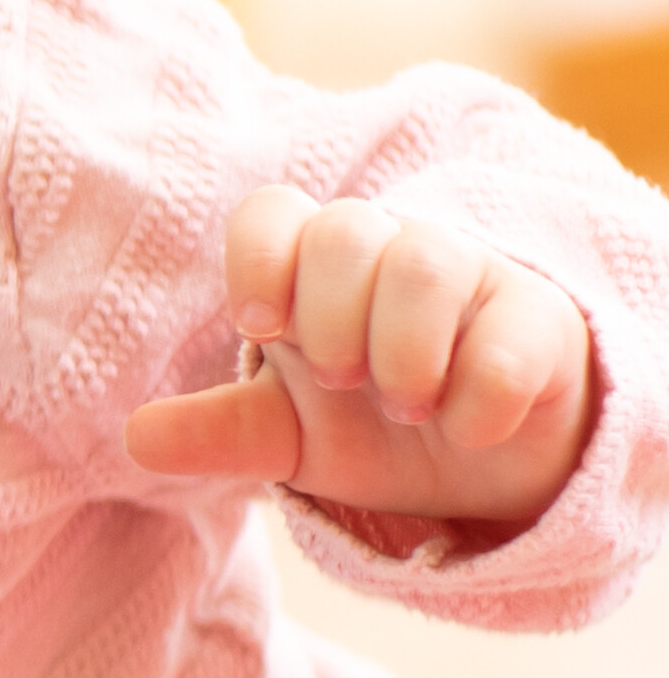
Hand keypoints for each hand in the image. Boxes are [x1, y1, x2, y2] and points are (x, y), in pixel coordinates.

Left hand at [123, 185, 605, 541]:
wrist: (485, 464)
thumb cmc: (373, 425)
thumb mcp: (290, 436)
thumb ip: (220, 430)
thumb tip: (135, 438)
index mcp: (313, 270)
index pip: (274, 213)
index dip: (258, 258)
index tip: (261, 324)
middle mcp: (390, 255)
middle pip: (347, 230)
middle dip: (331, 314)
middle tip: (340, 381)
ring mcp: (473, 278)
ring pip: (428, 262)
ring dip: (403, 347)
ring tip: (404, 408)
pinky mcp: (542, 323)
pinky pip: (513, 336)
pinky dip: (480, 393)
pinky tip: (466, 431)